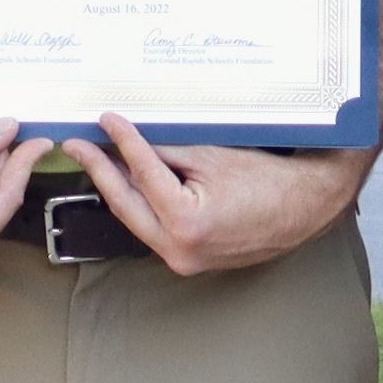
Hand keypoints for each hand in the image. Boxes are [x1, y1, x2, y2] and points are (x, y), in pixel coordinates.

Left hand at [62, 116, 365, 277]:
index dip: (121, 142)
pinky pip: (154, 229)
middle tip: (77, 145)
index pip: (143, 173)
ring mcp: (183, 261)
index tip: (106, 121)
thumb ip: (168, 151)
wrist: (305, 208)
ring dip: (117, 188)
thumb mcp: (213, 156)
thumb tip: (130, 139)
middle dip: (99, 171)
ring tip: (95, 159)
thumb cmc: (268, 180)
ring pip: (137, 219)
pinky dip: (141, 205)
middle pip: (127, 205)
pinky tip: (128, 183)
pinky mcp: (189, 261)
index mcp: (187, 222)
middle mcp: (180, 250)